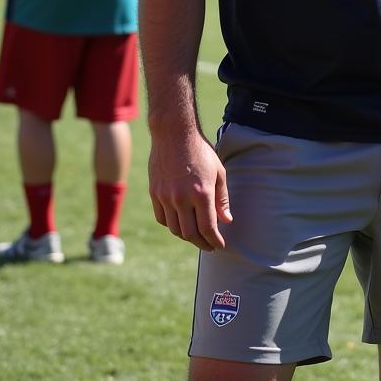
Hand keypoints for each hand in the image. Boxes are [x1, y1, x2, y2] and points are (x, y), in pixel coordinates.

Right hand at [148, 128, 231, 251]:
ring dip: (186, 236)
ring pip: (175, 229)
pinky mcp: (155, 193)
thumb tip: (226, 220)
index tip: (220, 245)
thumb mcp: (218, 172)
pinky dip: (171, 225)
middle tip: (209, 245)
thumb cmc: (201, 151)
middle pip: (190, 233)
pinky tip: (180, 222)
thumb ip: (222, 198)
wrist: (174, 134)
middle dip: (202, 243)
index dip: (214, 240)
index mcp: (201, 193)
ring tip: (196, 235)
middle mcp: (182, 198)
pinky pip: (162, 218)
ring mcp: (166, 197)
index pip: (208, 228)